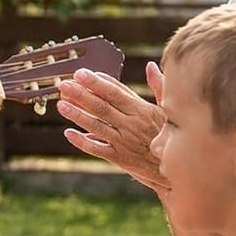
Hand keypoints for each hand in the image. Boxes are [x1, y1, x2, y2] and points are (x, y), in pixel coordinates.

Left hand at [58, 64, 167, 192]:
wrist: (174, 169)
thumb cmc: (170, 136)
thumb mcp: (168, 109)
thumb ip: (158, 86)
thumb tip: (150, 66)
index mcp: (141, 110)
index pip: (115, 92)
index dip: (96, 82)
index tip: (80, 73)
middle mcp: (131, 124)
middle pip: (102, 106)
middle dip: (81, 94)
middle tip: (64, 85)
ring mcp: (124, 141)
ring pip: (96, 125)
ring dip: (77, 115)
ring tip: (61, 104)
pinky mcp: (120, 158)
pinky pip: (97, 149)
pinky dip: (82, 141)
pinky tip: (68, 133)